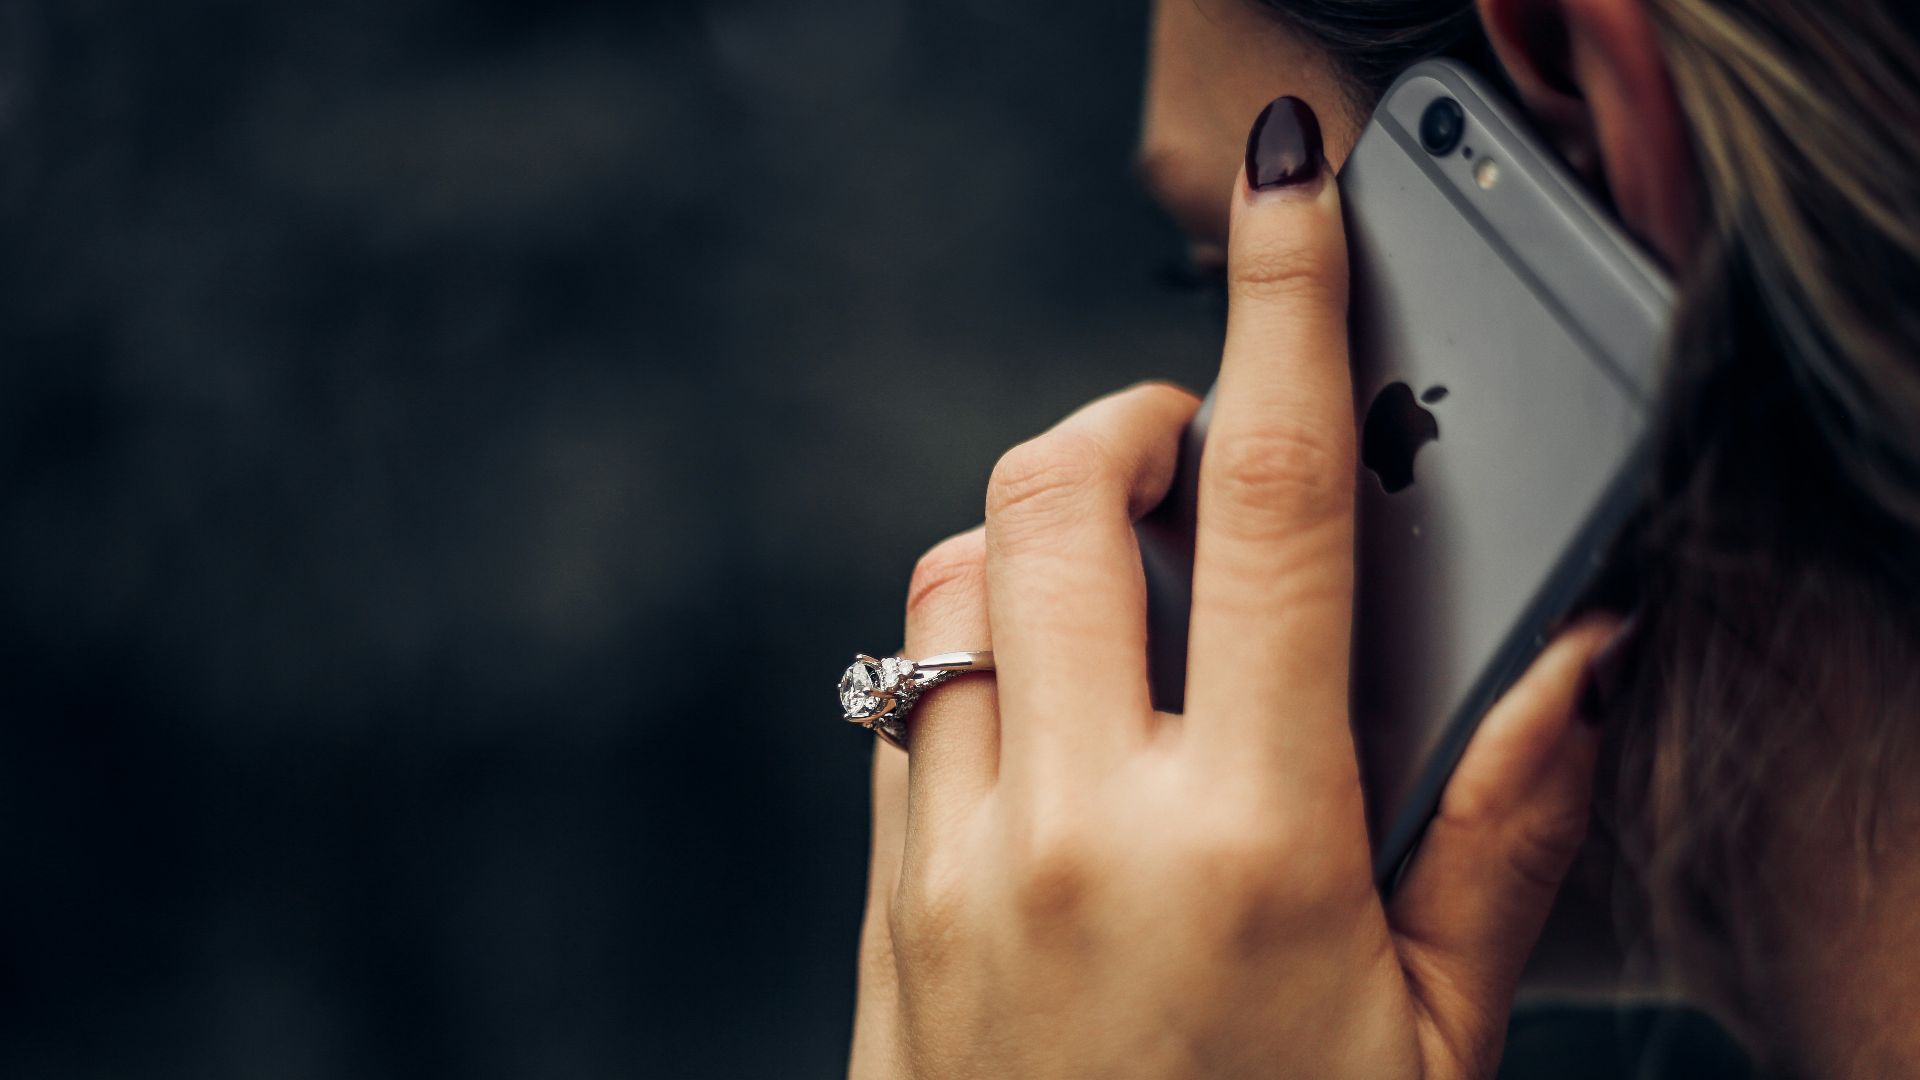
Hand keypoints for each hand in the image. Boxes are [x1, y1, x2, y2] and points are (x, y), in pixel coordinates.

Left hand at [849, 96, 1619, 1079]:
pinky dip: (967, 659)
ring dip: (1036, 544)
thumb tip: (1579, 660)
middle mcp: (1080, 826)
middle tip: (1197, 459)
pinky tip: (1049, 721)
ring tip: (1125, 605)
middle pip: (1058, 492)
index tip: (1290, 202)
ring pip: (952, 587)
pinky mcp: (891, 906)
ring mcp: (959, 863)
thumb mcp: (1436, 1039)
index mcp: (1253, 840)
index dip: (1290, 317)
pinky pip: (900, 708)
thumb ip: (1505, 831)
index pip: (1280, 505)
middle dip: (1130, 422)